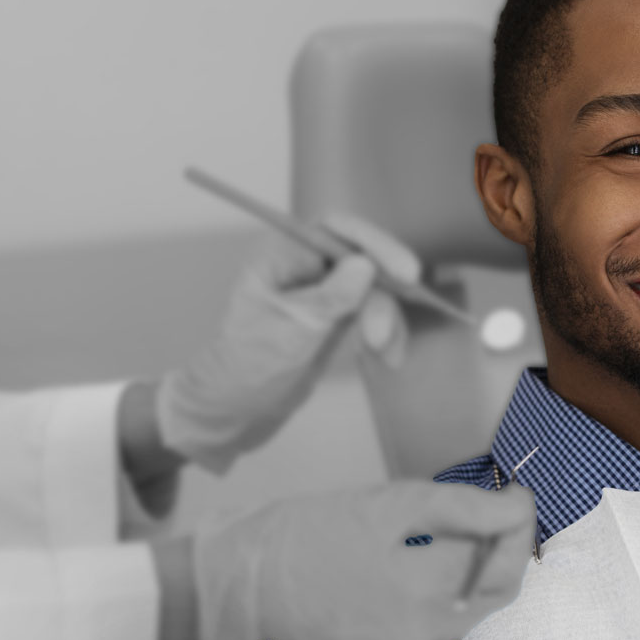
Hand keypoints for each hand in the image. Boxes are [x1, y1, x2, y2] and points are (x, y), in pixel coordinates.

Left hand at [156, 217, 419, 472]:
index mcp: (281, 253)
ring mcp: (323, 288)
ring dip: (387, 319)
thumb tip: (365, 265)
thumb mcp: (289, 334)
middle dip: (382, 297)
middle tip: (383, 336)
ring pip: (375, 288)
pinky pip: (373, 311)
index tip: (406, 272)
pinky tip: (388, 357)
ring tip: (387, 355)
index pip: (339, 230)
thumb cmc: (245, 368)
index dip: (377, 245)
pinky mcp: (337, 313)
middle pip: (364, 259)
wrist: (234, 408)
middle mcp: (305, 262)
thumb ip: (327, 298)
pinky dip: (386, 332)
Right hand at [192, 481, 536, 639]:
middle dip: (503, 552)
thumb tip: (520, 508)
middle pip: (494, 594)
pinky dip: (441, 604)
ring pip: (467, 615)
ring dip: (471, 577)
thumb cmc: (318, 530)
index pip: (503, 561)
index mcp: (424, 591)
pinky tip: (414, 577)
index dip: (517, 524)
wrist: (250, 579)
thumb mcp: (396, 502)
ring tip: (444, 540)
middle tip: (492, 515)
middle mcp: (423, 637)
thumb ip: (468, 508)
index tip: (516, 497)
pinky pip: (437, 635)